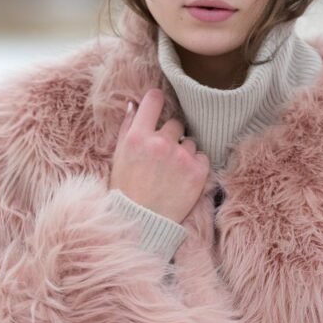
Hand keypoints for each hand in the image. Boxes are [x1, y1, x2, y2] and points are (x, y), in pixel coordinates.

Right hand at [109, 88, 210, 224]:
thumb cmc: (127, 190)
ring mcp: (181, 157)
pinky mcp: (198, 171)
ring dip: (184, 152)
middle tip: (162, 157)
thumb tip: (135, 104)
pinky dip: (196, 165)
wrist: (142, 223)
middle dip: (170, 137)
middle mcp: (160, 143)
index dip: (156, 100)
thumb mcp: (119, 156)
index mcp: (137, 137)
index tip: (158, 102)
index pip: (153, 100)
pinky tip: (183, 178)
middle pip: (175, 124)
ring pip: (190, 141)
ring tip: (172, 171)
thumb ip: (127, 127)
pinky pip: (202, 156)